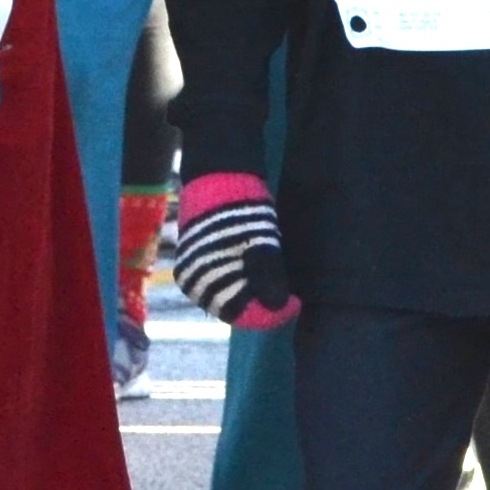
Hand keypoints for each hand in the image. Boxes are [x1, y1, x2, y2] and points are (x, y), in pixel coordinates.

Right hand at [170, 171, 297, 328]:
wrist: (219, 175)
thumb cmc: (242, 211)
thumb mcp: (263, 246)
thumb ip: (269, 279)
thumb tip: (278, 307)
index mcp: (208, 282)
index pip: (244, 314)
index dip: (273, 315)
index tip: (296, 303)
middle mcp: (195, 284)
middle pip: (234, 310)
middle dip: (263, 307)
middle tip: (289, 296)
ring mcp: (194, 273)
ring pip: (228, 299)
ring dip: (253, 297)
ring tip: (276, 284)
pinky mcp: (198, 263)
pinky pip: (222, 285)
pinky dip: (241, 286)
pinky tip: (258, 277)